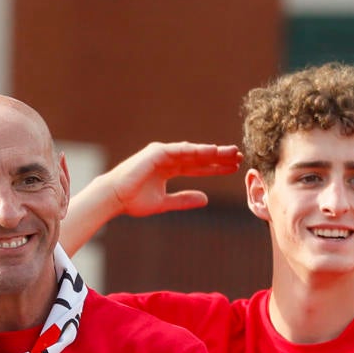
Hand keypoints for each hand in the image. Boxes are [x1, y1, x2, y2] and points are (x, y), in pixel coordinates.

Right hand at [105, 143, 242, 218]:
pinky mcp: (157, 152)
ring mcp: (163, 154)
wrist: (114, 198)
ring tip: (231, 153)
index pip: (198, 167)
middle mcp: (168, 158)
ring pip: (193, 151)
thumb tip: (206, 199)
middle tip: (239, 157)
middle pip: (199, 157)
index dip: (216, 167)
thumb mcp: (164, 202)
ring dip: (212, 151)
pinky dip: (196, 150)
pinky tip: (212, 150)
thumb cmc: (133, 201)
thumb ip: (184, 199)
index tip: (234, 168)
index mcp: (169, 169)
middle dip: (219, 157)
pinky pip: (181, 150)